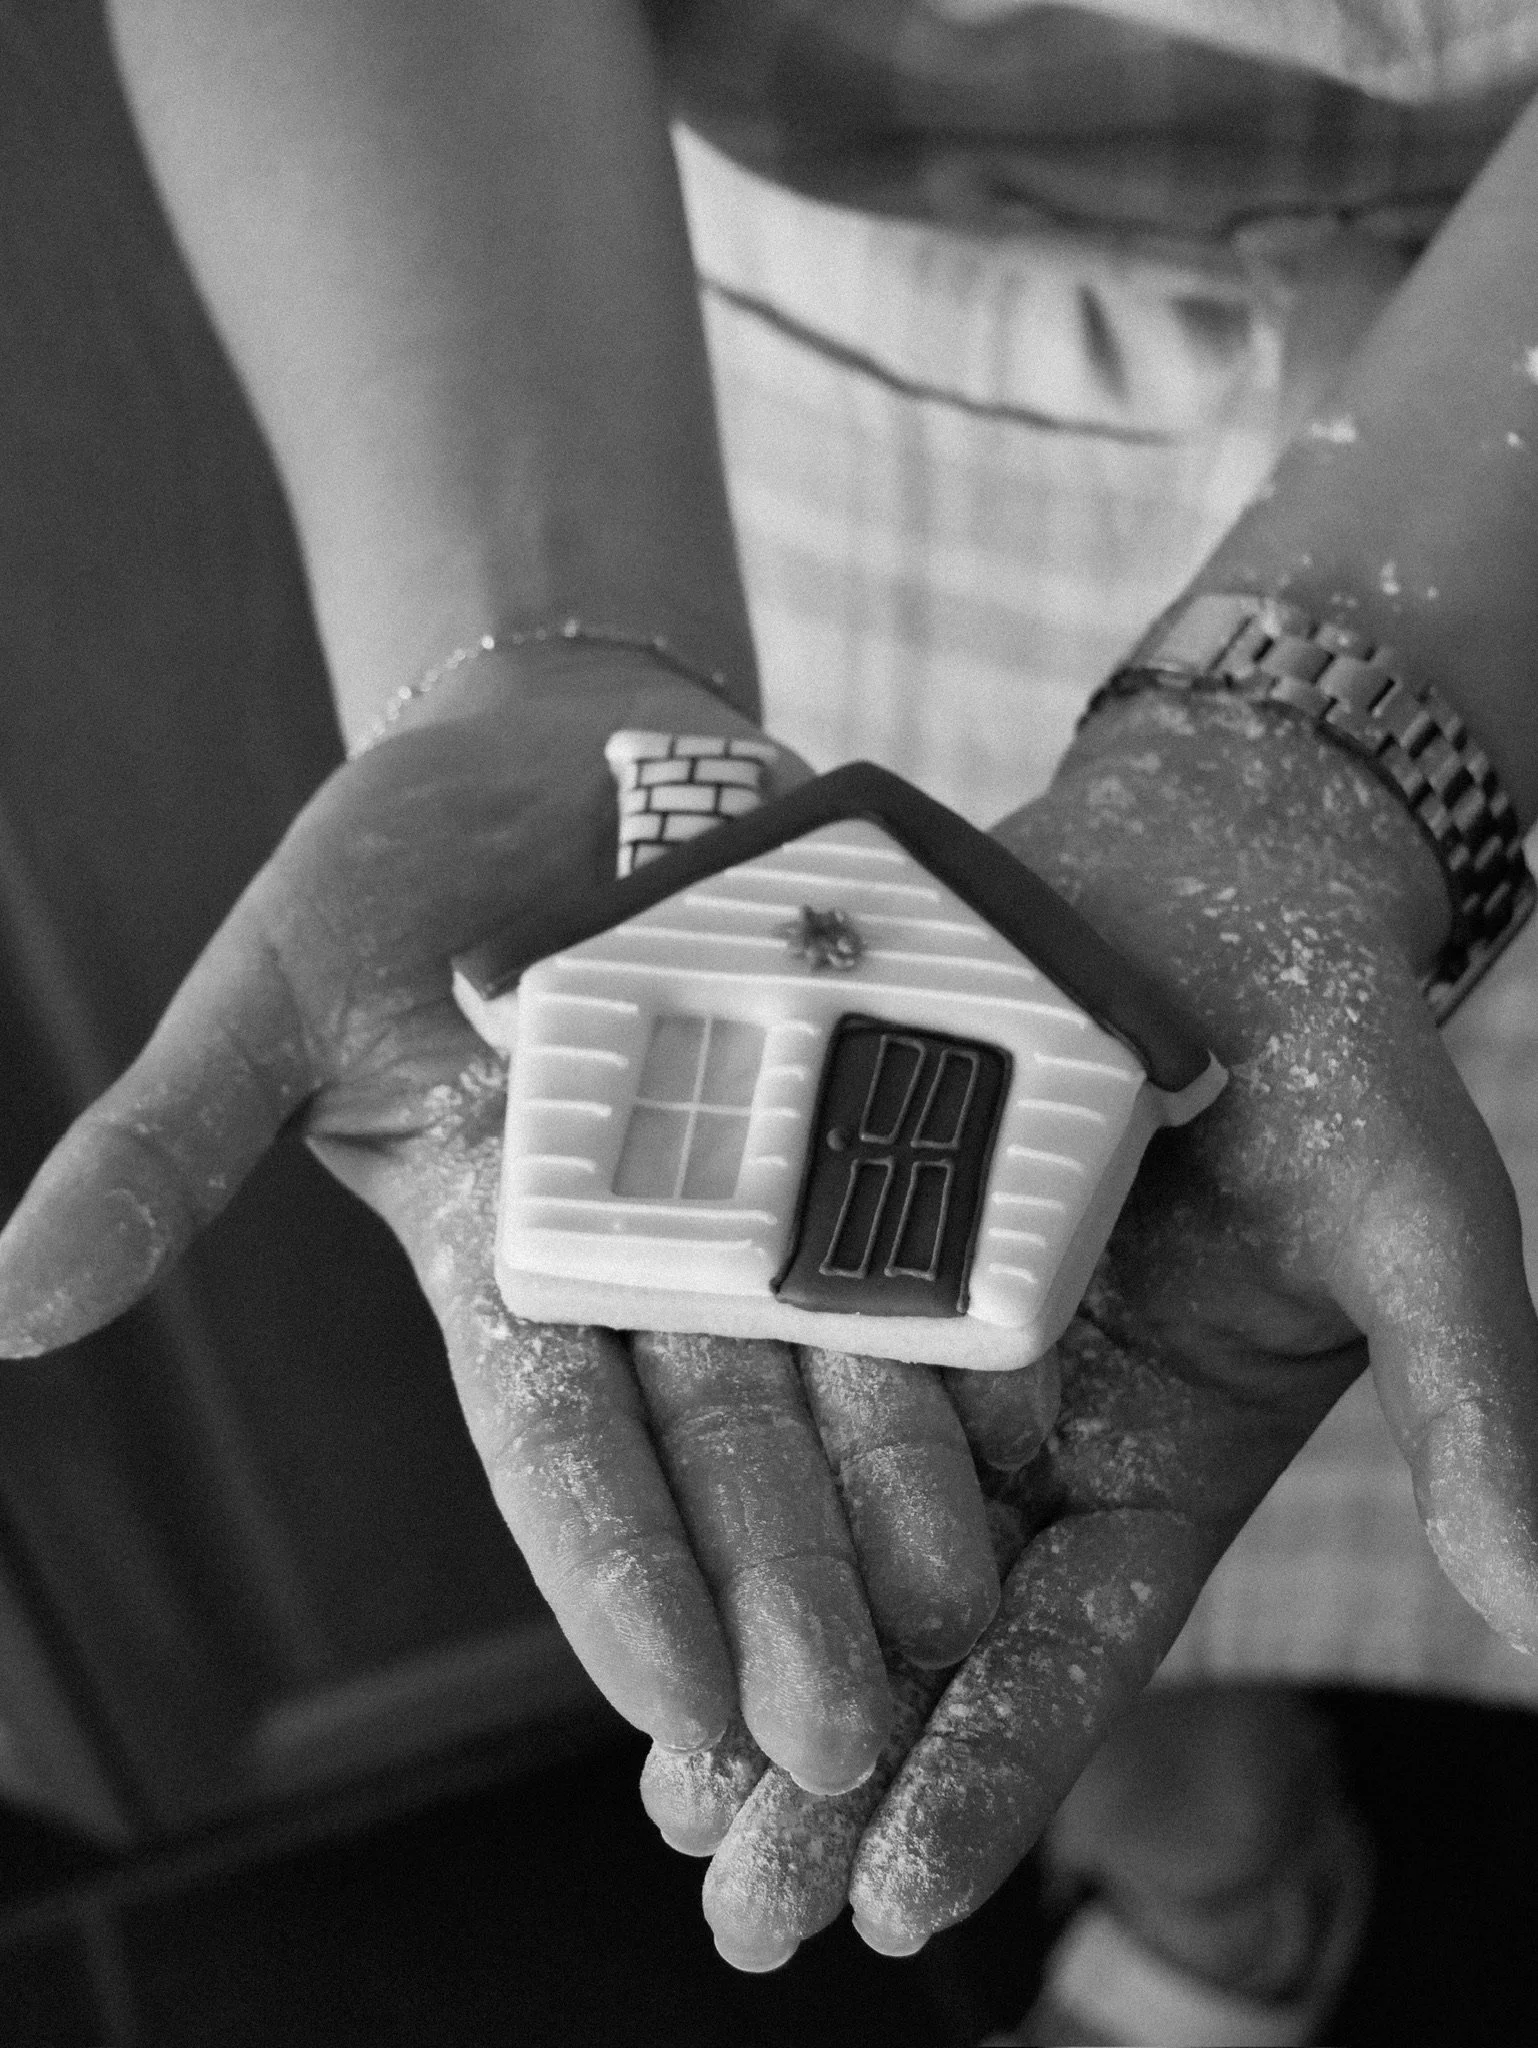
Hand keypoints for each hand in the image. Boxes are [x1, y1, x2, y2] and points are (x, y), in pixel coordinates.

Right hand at [0, 655, 1050, 1789]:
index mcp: (511, 1265)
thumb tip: (6, 1309)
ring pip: (842, 1359)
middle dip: (781, 1583)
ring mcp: (769, 1180)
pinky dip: (984, 1300)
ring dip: (901, 1488)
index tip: (674, 1707)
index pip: (559, 1448)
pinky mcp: (865, 1094)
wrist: (557, 742)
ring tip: (969, 1613)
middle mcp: (653, 1257)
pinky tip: (1046, 1404)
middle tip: (850, 1732)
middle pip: (722, 1438)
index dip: (614, 1571)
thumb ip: (163, 1153)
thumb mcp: (270, 997)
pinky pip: (936, 1207)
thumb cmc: (390, 866)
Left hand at [638, 689, 1537, 1961]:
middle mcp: (1029, 1430)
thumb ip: (1467, 1418)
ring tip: (669, 1798)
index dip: (990, 1772)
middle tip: (738, 1913)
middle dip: (831, 1774)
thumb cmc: (1344, 1060)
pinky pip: (752, 1361)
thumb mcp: (1417, 1237)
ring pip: (815, 1521)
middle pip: (918, 1626)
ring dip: (740, 1654)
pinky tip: (627, 1556)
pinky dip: (692, 1461)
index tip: (896, 1900)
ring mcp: (925, 1337)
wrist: (1217, 879)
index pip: (1068, 1649)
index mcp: (1160, 1464)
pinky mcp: (839, 1235)